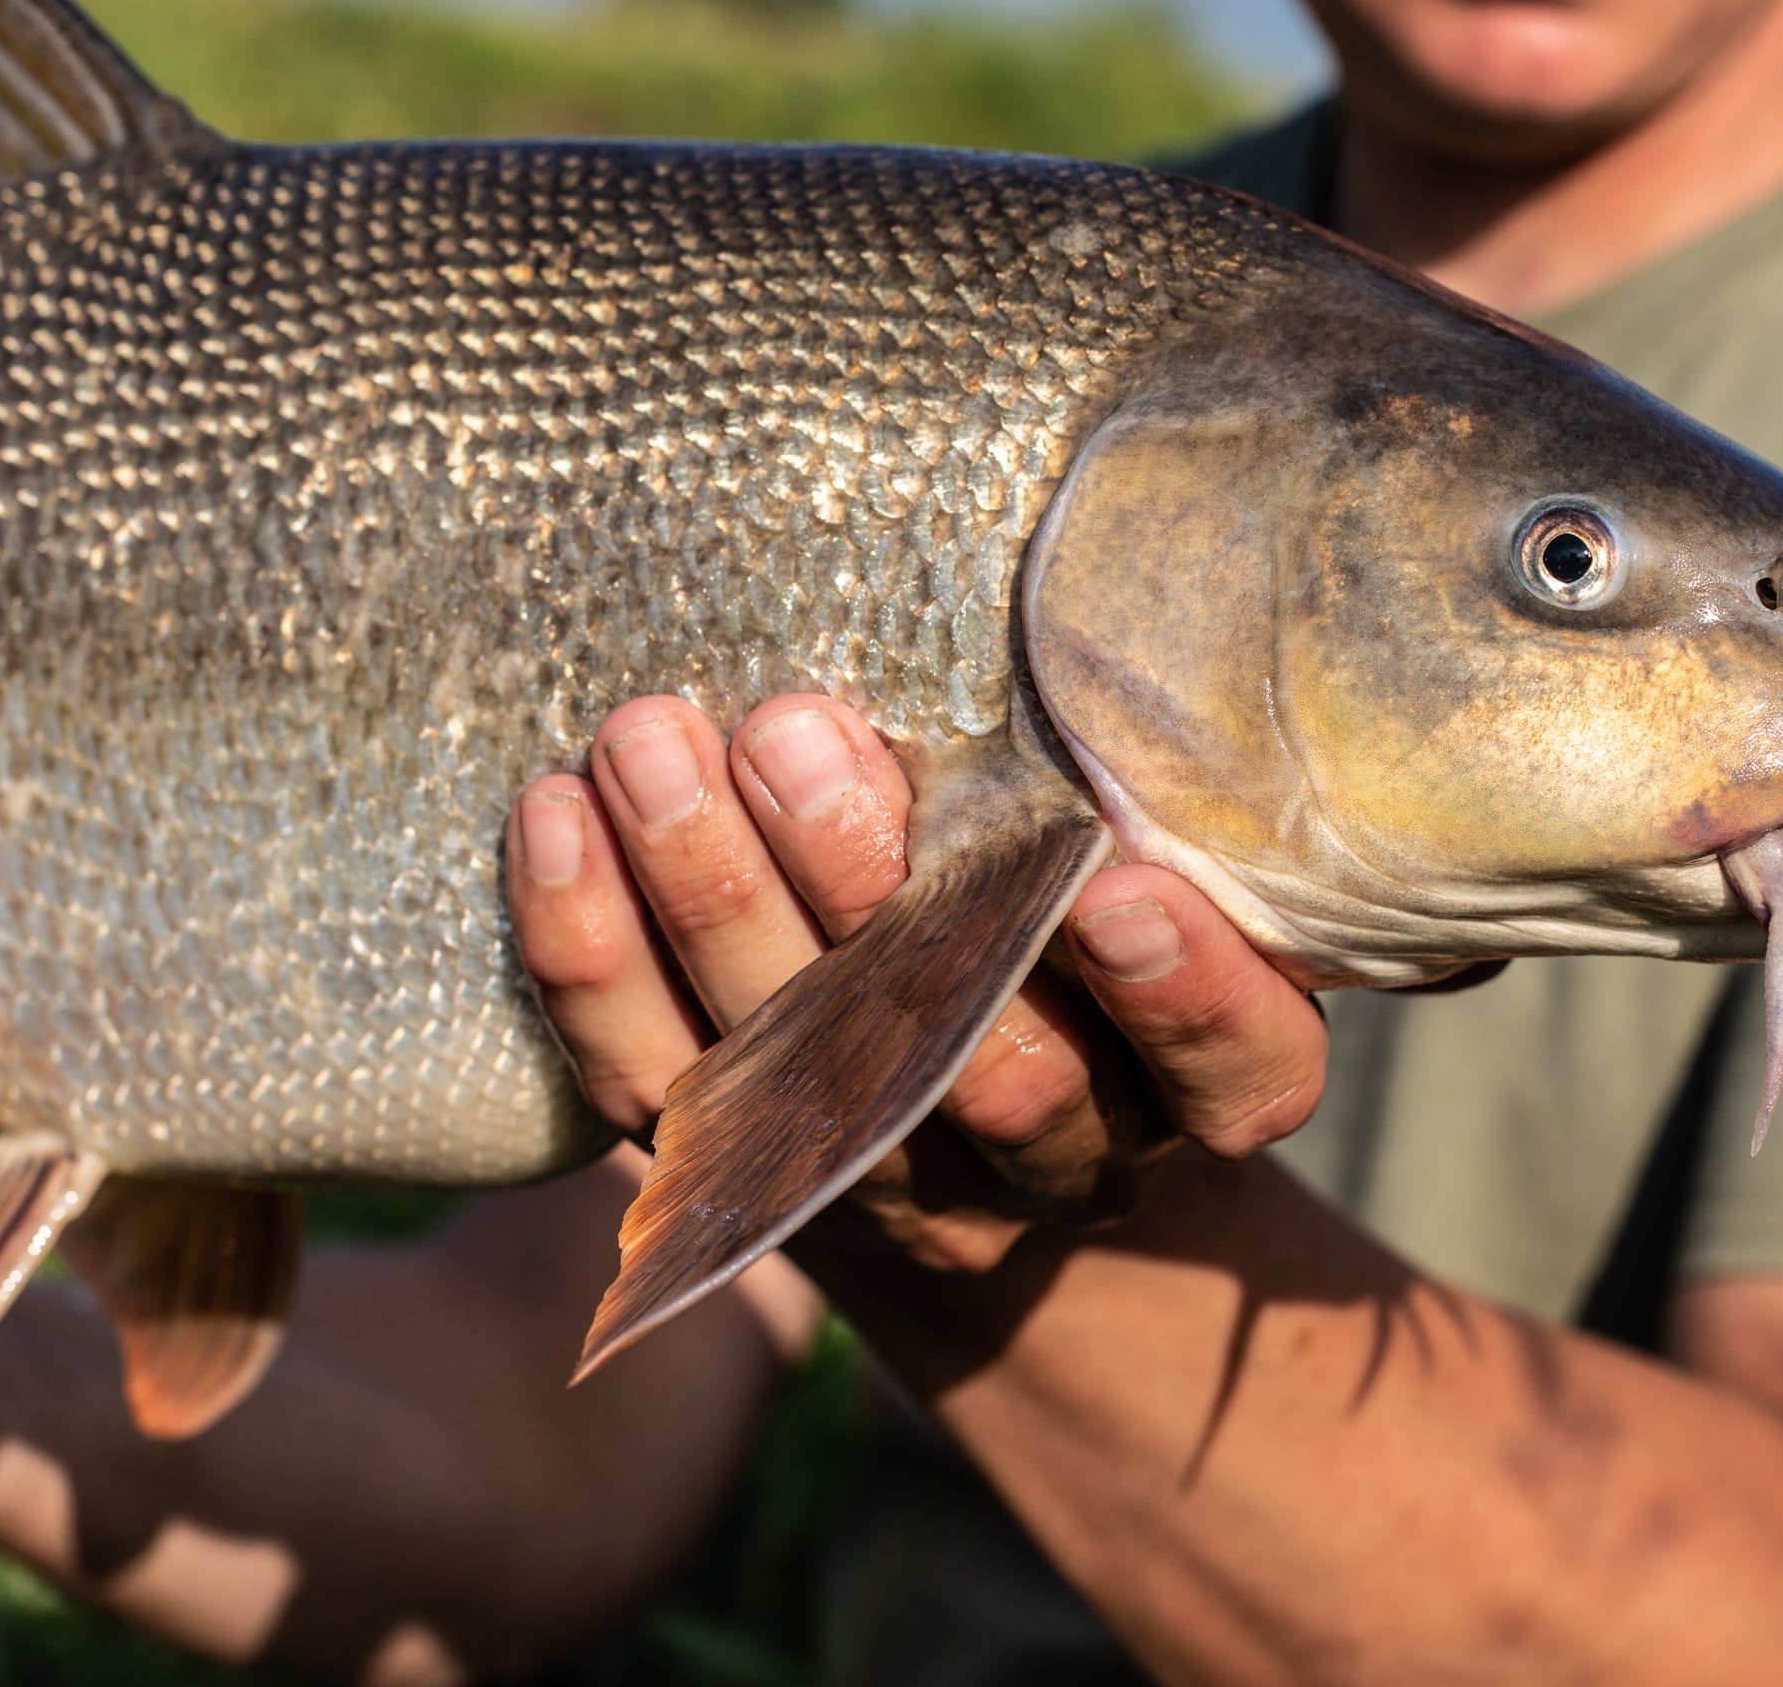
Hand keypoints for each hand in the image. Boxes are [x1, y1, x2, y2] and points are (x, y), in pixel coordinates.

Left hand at [505, 694, 1333, 1270]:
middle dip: (872, 893)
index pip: (1231, 1074)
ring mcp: (893, 1187)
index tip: (1117, 889)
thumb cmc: (1091, 942)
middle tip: (795, 734)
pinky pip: (651, 1088)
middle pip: (982, 1070)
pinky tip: (551, 821)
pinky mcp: (740, 1180)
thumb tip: (1101, 596)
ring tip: (647, 742)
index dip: (1186, 998)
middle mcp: (1055, 1159)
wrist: (979, 1155)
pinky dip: (591, 959)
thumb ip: (1149, 788)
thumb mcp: (1167, 868)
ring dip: (710, 901)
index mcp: (1187, 1092)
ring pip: (799, 1078)